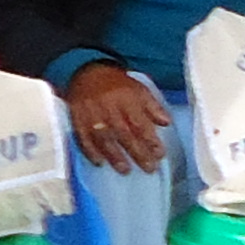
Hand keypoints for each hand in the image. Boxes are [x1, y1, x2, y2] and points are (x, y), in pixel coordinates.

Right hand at [64, 60, 171, 174]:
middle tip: (149, 168)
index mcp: (127, 101)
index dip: (151, 140)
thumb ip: (153, 107)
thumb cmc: (117, 85)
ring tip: (125, 170)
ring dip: (115, 156)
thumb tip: (167, 123)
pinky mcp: (77, 121)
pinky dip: (91, 152)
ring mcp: (92, 116)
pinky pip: (83, 139)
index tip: (160, 154)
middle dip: (138, 153)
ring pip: (105, 139)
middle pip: (125, 135)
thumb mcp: (139, 90)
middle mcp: (110, 110)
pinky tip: (99, 163)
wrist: (87, 73)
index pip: (141, 124)